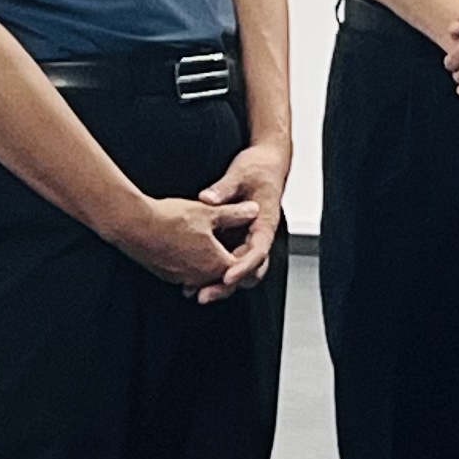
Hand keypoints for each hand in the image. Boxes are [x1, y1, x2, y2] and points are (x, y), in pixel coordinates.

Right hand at [115, 194, 253, 300]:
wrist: (134, 225)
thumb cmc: (171, 219)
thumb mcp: (209, 212)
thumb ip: (235, 214)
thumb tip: (254, 210)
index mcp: (216, 263)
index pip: (241, 268)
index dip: (247, 256)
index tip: (247, 244)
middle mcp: (201, 277)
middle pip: (223, 276)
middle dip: (229, 262)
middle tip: (231, 247)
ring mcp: (182, 278)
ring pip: (203, 276)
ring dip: (209, 264)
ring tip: (210, 247)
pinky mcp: (167, 275)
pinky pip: (186, 274)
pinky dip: (192, 264)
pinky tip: (188, 248)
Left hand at [194, 137, 291, 298]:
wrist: (266, 164)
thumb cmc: (258, 168)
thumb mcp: (240, 173)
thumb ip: (224, 188)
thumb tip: (208, 199)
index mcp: (265, 224)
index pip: (258, 252)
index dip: (243, 267)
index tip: (227, 277)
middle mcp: (258, 237)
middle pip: (248, 270)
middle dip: (226, 284)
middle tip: (204, 294)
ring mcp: (247, 240)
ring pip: (237, 270)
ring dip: (218, 282)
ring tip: (194, 292)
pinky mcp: (236, 238)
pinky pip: (226, 260)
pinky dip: (212, 271)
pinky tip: (191, 278)